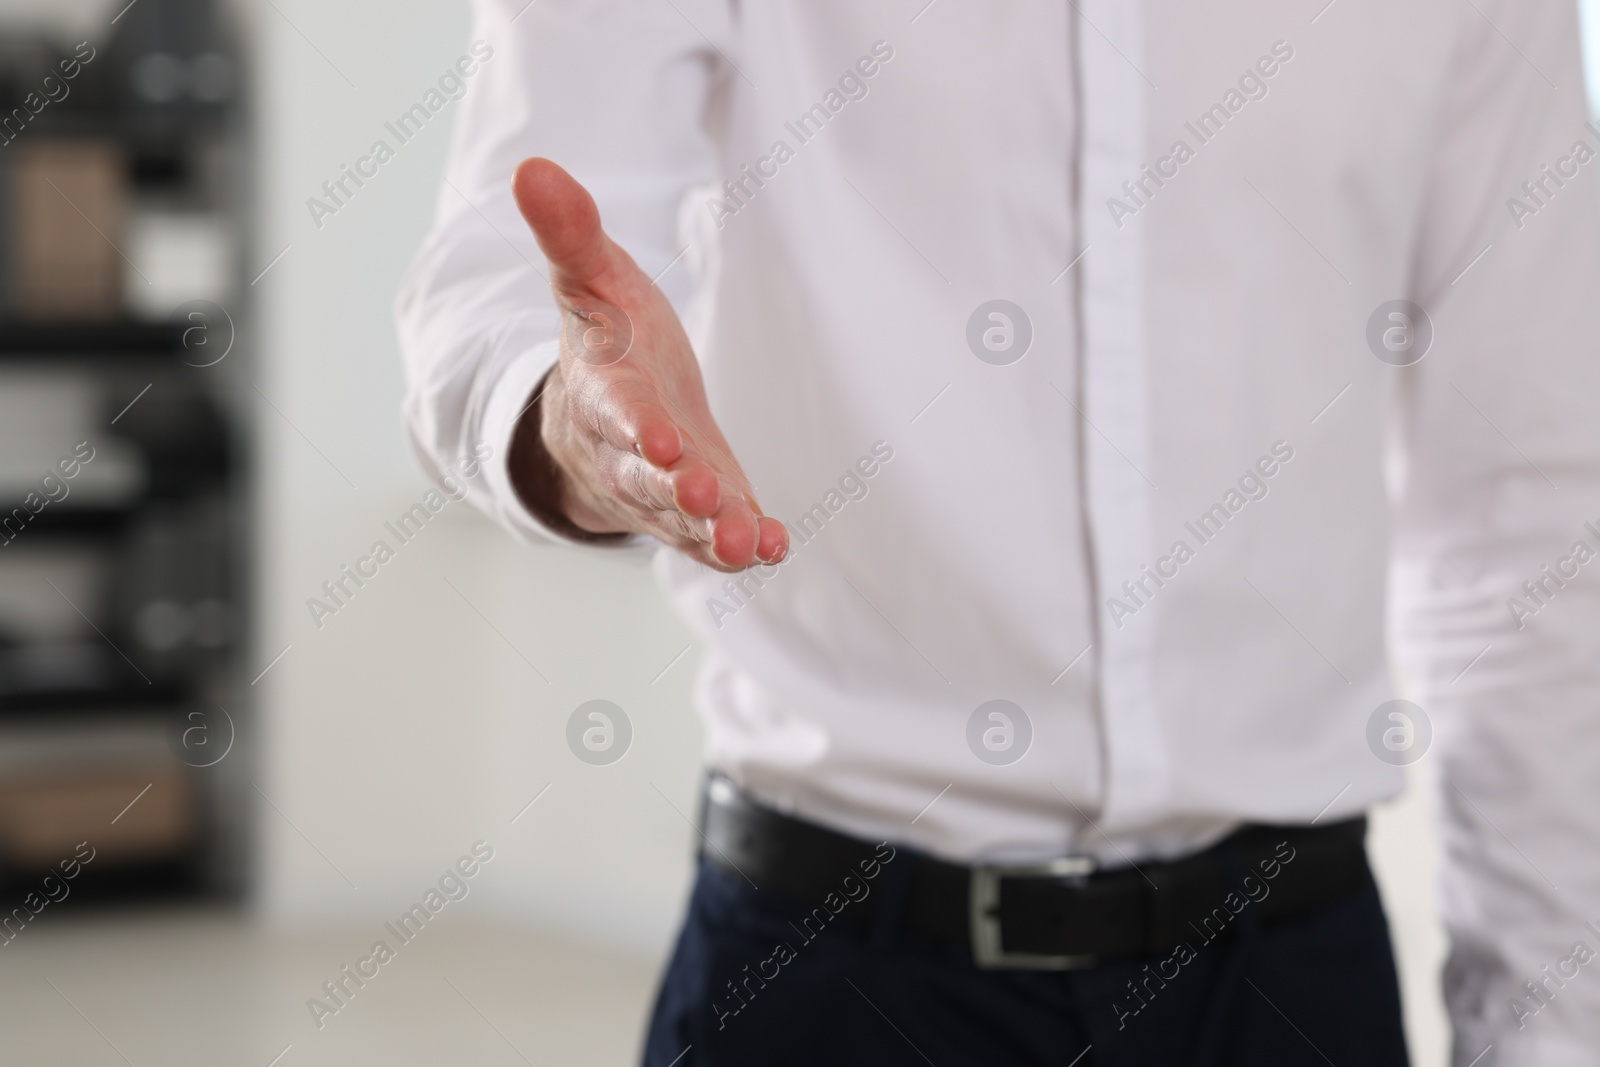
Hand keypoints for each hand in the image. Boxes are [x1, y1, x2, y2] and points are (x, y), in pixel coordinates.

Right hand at [509, 158, 787, 570]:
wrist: (605, 419)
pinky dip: (746, 544)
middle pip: (649, 479)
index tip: (661, 439)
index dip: (637, 426)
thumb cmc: (608, 343)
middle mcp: (630, 455)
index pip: (618, 413)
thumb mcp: (591, 283)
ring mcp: (665, 493)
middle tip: (705, 497)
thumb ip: (571, 235)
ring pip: (686, 520)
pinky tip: (775, 544)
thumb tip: (531, 167)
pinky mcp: (700, 514)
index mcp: (605, 395)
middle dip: (676, 490)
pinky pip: (715, 539)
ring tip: (746, 543)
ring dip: (715, 531)